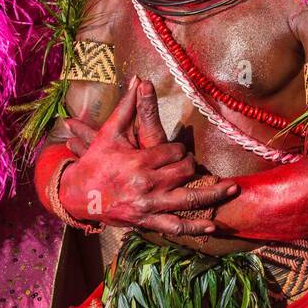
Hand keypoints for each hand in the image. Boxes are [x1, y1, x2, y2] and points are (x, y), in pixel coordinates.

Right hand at [59, 78, 238, 234]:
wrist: (76, 195)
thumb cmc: (94, 161)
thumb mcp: (109, 132)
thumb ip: (128, 106)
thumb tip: (139, 79)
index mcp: (139, 161)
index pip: (174, 152)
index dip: (180, 150)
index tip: (178, 151)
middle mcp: (147, 184)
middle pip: (185, 172)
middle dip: (192, 166)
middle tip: (194, 164)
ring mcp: (148, 205)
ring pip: (188, 200)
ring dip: (213, 195)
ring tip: (232, 189)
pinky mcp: (145, 222)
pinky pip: (174, 226)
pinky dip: (195, 228)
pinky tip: (212, 226)